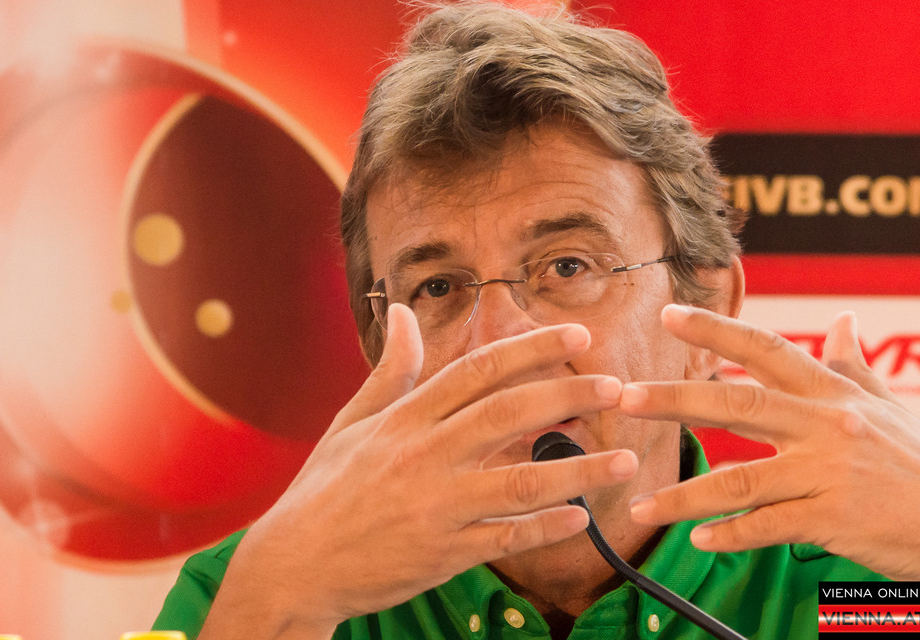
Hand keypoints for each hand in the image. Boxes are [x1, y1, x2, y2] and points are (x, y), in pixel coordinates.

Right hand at [200, 304, 638, 638]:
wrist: (293, 564)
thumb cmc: (324, 489)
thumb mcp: (351, 422)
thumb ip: (390, 370)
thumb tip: (406, 312)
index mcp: (404, 419)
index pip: (477, 370)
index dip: (531, 348)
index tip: (576, 334)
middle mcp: (424, 455)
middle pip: (508, 414)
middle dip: (568, 395)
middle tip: (615, 387)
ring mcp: (436, 506)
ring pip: (521, 481)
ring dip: (579, 470)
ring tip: (626, 460)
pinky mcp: (444, 553)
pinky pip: (507, 538)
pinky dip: (546, 527)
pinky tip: (580, 517)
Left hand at [620, 304, 919, 580]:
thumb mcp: (891, 405)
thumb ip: (854, 366)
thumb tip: (843, 321)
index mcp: (832, 394)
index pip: (766, 349)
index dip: (716, 330)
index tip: (669, 315)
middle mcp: (826, 426)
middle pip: (738, 406)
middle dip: (676, 400)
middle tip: (624, 397)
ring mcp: (827, 474)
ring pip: (741, 481)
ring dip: (685, 495)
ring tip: (641, 504)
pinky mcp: (833, 519)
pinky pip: (768, 527)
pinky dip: (730, 535)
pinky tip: (698, 539)